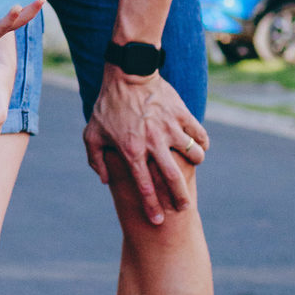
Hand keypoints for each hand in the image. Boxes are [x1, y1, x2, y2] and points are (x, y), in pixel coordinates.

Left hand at [83, 68, 208, 224]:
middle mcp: (153, 143)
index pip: (143, 186)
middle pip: (173, 179)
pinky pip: (199, 134)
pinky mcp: (182, 115)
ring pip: (193, 155)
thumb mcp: (92, 133)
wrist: (128, 73)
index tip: (157, 221)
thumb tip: (104, 181)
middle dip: (180, 197)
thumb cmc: (107, 105)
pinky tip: (198, 146)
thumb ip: (95, 159)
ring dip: (195, 163)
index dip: (151, 206)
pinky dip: (201, 143)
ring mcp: (170, 128)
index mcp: (131, 150)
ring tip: (192, 165)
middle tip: (184, 207)